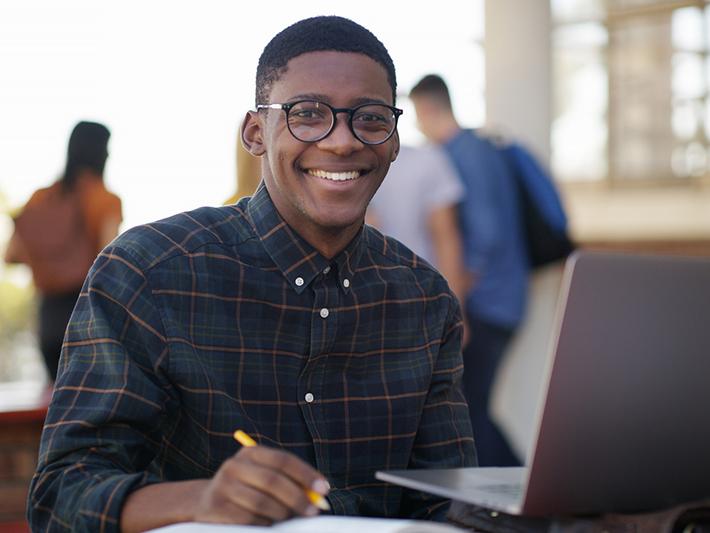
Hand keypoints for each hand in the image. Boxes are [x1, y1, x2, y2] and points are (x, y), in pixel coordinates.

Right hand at [192, 445, 329, 525]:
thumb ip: (291, 482)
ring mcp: (223, 486)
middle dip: (298, 497)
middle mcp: (235, 465)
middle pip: (273, 481)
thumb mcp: (266, 478)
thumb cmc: (248, 489)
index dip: (306, 474)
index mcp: (251, 453)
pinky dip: (264, 523)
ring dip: (282, 513)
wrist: (206, 502)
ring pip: (262, 503)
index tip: (324, 488)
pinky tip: (268, 522)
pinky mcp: (216, 507)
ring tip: (289, 517)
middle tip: (314, 510)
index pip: (283, 460)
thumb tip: (318, 494)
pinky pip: (249, 519)